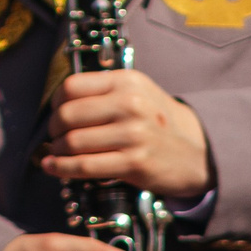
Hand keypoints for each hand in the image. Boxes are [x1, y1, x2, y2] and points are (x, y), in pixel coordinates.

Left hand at [37, 69, 212, 199]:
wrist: (197, 153)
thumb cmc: (158, 123)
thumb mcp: (138, 93)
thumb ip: (104, 93)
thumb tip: (58, 104)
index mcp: (126, 82)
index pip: (72, 86)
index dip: (55, 102)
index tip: (55, 113)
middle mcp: (130, 104)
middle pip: (67, 115)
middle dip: (53, 130)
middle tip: (55, 137)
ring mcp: (133, 134)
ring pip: (73, 142)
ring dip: (57, 151)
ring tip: (57, 153)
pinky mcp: (134, 163)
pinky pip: (85, 166)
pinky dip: (63, 168)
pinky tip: (54, 167)